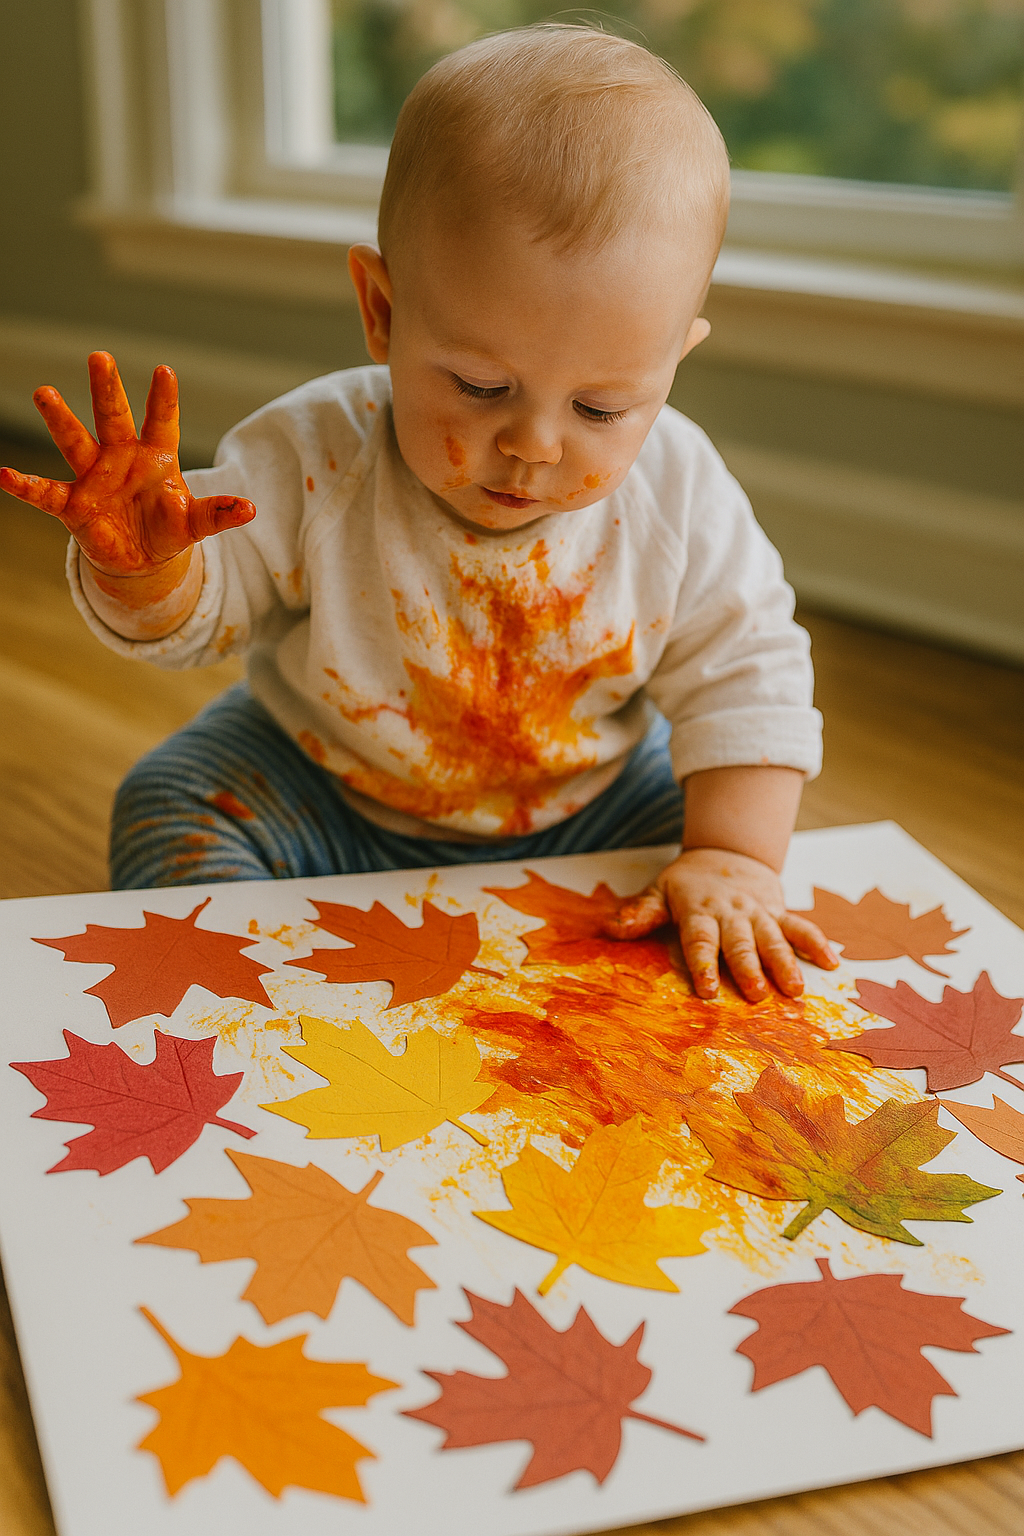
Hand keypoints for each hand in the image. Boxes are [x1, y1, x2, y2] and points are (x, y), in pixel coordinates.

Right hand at [0, 352, 254, 581]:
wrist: (141, 557)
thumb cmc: (168, 527)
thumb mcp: (195, 524)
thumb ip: (218, 514)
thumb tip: (250, 509)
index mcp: (156, 457)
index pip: (162, 421)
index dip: (163, 399)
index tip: (165, 370)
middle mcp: (121, 458)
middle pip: (113, 417)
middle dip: (106, 389)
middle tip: (99, 356)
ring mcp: (94, 477)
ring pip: (75, 442)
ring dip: (60, 419)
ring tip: (44, 391)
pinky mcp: (73, 504)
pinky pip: (45, 492)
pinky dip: (24, 485)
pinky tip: (3, 475)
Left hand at [603, 847, 836, 1001]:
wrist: (727, 852)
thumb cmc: (688, 882)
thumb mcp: (659, 891)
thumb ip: (640, 912)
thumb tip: (610, 928)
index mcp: (700, 911)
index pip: (701, 940)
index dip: (704, 964)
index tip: (709, 989)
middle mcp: (732, 914)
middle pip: (741, 943)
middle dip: (749, 968)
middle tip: (757, 995)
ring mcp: (759, 913)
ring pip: (774, 938)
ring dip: (785, 963)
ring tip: (794, 989)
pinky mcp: (779, 911)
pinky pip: (800, 926)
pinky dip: (816, 943)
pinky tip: (831, 963)